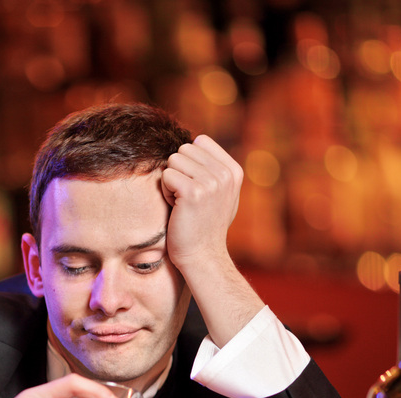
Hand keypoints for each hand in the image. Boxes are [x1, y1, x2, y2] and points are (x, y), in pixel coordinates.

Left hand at [160, 135, 243, 273]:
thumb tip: (197, 138)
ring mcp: (212, 182)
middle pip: (184, 149)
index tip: (196, 187)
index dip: (189, 162)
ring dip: (171, 182)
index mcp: (234, 170)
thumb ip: (214, 167)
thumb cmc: (204, 225)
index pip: (199, 141)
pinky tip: (177, 208)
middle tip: (187, 197)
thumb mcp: (220, 192)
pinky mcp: (194, 192)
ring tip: (183, 203)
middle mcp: (226, 173)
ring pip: (173, 160)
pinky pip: (166, 175)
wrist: (202, 255)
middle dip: (178, 171)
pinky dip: (166, 192)